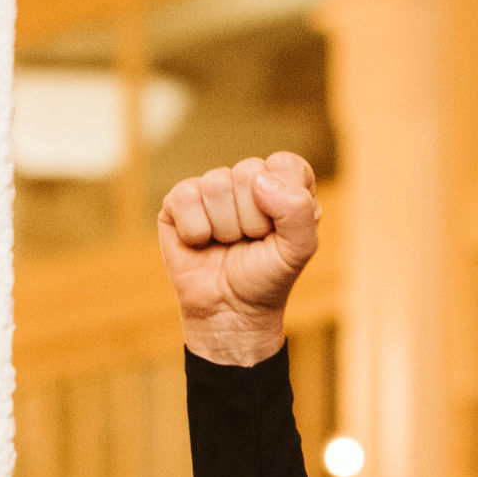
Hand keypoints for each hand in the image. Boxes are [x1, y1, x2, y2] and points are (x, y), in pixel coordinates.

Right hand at [158, 152, 319, 365]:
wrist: (228, 311)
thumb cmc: (266, 278)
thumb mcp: (298, 250)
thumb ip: (298, 211)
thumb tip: (259, 180)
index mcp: (284, 184)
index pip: (285, 164)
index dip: (282, 201)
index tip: (278, 231)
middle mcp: (249, 180)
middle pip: (249, 172)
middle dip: (252, 219)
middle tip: (250, 242)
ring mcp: (213, 188)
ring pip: (216, 184)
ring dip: (224, 227)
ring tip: (227, 244)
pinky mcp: (179, 200)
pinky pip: (186, 197)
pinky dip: (196, 231)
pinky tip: (201, 243)